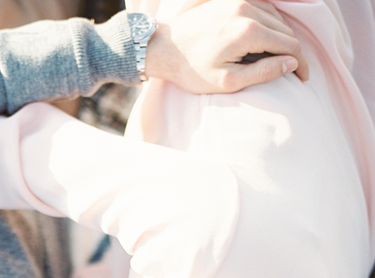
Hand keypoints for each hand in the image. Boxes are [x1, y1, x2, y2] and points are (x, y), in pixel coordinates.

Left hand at [147, 0, 308, 93]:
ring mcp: (240, 2)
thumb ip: (262, 73)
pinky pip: (263, 9)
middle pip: (286, 31)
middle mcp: (248, 11)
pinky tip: (266, 40)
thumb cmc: (190, 70)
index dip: (301, 63)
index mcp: (249, 32)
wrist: (162, 48)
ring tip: (279, 58)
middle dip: (293, 52)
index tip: (302, 78)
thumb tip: (292, 63)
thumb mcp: (226, 81)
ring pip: (277, 18)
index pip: (290, 45)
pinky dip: (270, 24)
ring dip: (282, 38)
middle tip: (293, 71)